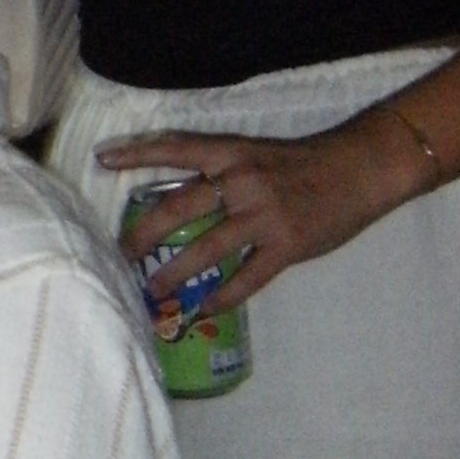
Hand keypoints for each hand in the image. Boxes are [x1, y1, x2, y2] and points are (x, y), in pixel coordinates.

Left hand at [96, 111, 426, 316]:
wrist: (358, 170)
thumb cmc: (302, 163)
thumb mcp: (255, 154)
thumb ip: (220, 173)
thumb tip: (177, 198)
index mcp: (231, 152)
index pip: (175, 148)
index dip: (137, 154)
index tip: (102, 160)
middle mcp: (242, 180)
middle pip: (180, 207)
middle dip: (145, 233)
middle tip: (122, 252)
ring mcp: (264, 214)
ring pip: (208, 248)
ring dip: (175, 272)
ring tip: (152, 290)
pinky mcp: (286, 245)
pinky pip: (247, 278)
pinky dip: (223, 296)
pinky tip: (204, 309)